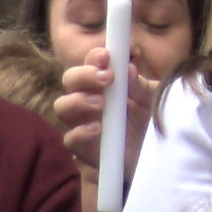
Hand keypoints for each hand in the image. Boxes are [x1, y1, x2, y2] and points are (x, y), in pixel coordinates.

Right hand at [56, 47, 156, 174]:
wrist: (146, 155)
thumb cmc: (143, 120)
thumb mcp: (150, 100)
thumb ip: (140, 86)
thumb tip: (129, 69)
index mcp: (101, 83)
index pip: (90, 63)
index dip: (94, 57)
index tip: (106, 55)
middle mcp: (85, 98)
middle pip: (70, 79)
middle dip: (84, 75)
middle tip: (107, 78)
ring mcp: (80, 122)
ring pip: (62, 106)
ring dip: (78, 101)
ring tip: (101, 103)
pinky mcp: (81, 147)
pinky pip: (69, 139)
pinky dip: (81, 132)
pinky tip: (98, 129)